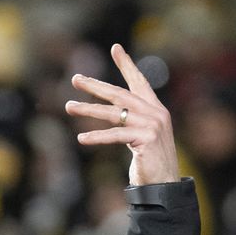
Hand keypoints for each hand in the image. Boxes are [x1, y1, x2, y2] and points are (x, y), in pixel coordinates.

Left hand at [68, 44, 177, 187]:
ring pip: (113, 114)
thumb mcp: (142, 138)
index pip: (139, 82)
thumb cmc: (151, 165)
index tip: (115, 48)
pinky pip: (116, 135)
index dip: (127, 65)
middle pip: (119, 94)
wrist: (166, 187)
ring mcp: (152, 125)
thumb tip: (112, 113)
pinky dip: (97, 137)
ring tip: (69, 107)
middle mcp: (155, 113)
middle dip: (95, 86)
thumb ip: (131, 123)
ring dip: (88, 110)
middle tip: (75, 79)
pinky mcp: (147, 138)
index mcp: (155, 110)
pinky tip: (81, 139)